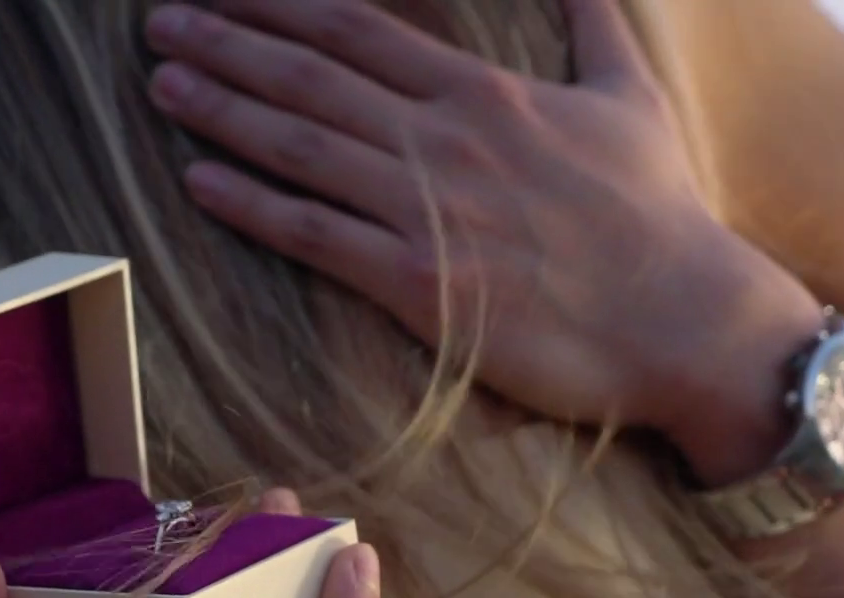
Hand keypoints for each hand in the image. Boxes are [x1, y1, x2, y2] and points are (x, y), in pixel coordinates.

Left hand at [144, 0, 825, 481]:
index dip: (278, 4)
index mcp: (485, 93)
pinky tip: (198, 181)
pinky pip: (315, 235)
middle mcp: (444, 140)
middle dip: (227, 43)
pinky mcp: (418, 284)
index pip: (356, 29)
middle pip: (310, 76)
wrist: (684, 320)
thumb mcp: (629, 94)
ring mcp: (427, 210)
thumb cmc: (659, 212)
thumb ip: (589, 18)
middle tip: (158, 23)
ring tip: (162, 84)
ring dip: (222, 111)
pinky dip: (252, 205)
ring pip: (302, 146)